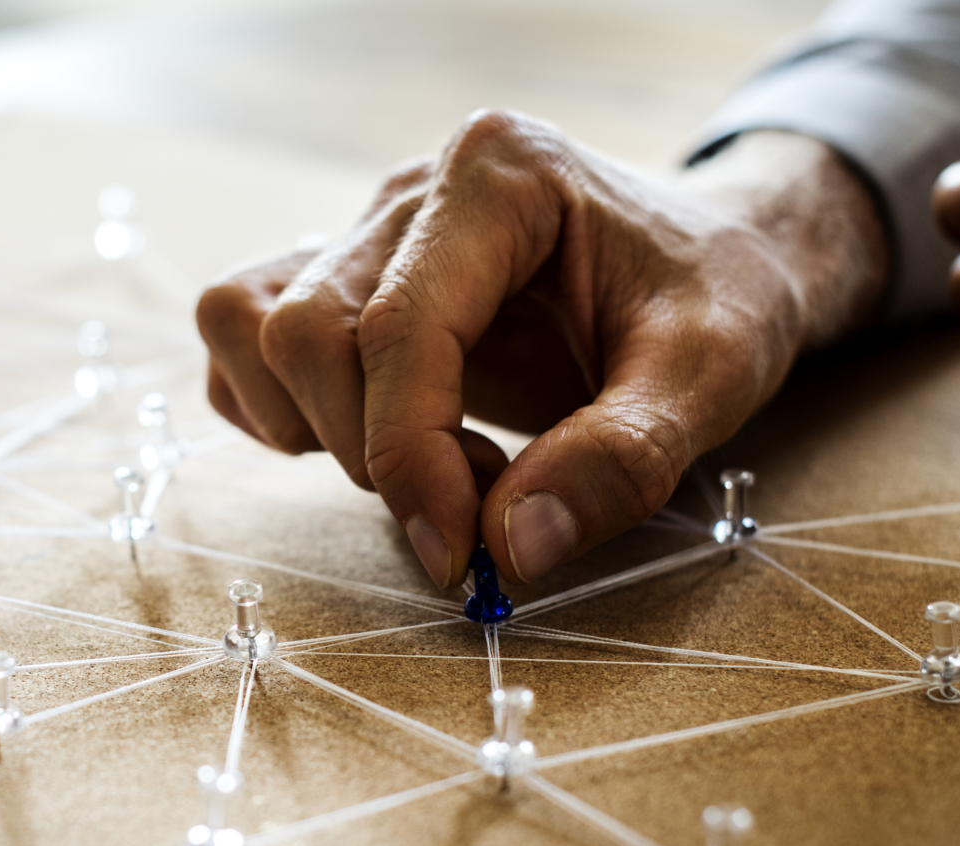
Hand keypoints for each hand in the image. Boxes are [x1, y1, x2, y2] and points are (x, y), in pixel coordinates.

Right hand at [198, 118, 886, 585]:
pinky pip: (242, 337)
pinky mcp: (339, 278)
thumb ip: (620, 460)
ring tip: (436, 460)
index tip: (459, 555)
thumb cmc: (717, 302)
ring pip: (249, 326)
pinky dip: (282, 409)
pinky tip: (383, 439)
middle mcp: (411, 191)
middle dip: (374, 451)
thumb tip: (513, 548)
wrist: (716, 266)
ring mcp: (364, 232)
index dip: (409, 458)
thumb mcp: (711, 376)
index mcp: (499, 176)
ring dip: (316, 427)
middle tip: (484, 498)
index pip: (397, 327)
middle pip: (306, 333)